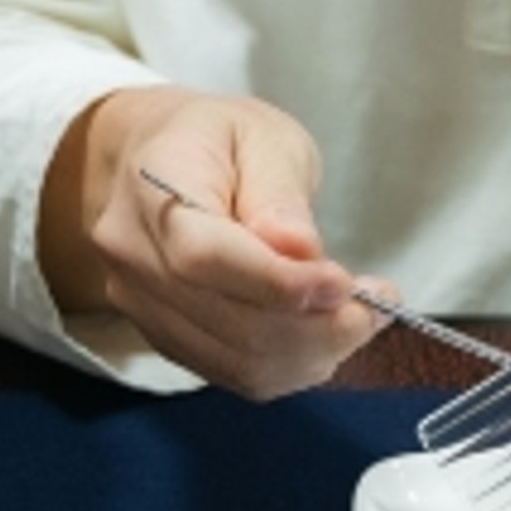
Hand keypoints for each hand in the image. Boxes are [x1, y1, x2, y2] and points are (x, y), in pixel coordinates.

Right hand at [39, 86, 381, 400]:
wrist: (161, 162)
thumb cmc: (218, 141)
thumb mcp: (262, 136)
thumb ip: (280, 194)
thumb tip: (301, 253)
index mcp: (151, 187)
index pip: (204, 256)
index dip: (278, 283)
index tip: (342, 284)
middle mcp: (135, 257)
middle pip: (227, 321)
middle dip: (316, 325)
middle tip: (374, 303)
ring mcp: (144, 306)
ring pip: (236, 360)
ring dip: (313, 352)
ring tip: (359, 317)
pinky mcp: (168, 338)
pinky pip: (235, 374)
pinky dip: (293, 365)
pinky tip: (325, 335)